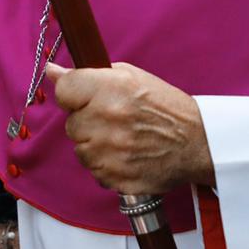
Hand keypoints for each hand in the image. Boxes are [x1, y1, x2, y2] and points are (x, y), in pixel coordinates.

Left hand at [44, 61, 212, 196]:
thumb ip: (87, 75)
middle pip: (71, 124)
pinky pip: (95, 171)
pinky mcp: (116, 177)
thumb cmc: (164, 107)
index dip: (72, 95)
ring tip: (123, 139)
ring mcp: (111, 152)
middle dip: (88, 122)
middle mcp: (107, 120)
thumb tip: (51, 71)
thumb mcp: (130, 77)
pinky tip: (127, 155)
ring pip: (81, 150)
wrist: (197, 142)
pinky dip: (107, 165)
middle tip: (114, 120)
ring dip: (96, 146)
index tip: (84, 98)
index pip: (63, 91)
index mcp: (110, 89)